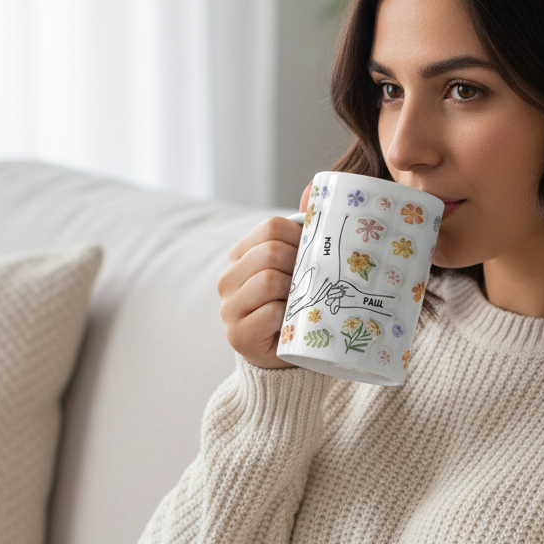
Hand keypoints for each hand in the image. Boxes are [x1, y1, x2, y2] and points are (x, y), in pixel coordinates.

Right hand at [217, 183, 311, 367]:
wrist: (286, 353)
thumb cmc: (296, 305)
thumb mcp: (298, 268)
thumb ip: (302, 235)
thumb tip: (315, 190)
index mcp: (241, 255)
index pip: (271, 227)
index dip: (300, 238)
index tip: (312, 256)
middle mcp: (228, 279)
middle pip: (270, 252)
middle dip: (298, 266)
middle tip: (309, 284)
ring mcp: (229, 308)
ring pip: (269, 281)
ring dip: (294, 292)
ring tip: (300, 303)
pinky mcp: (238, 335)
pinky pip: (270, 312)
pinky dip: (287, 317)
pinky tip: (291, 323)